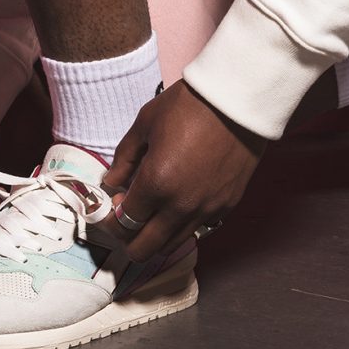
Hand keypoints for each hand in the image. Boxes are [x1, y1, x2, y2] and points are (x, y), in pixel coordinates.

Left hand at [103, 81, 266, 261]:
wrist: (238, 101)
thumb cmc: (188, 106)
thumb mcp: (145, 124)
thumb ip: (124, 158)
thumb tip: (111, 182)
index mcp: (156, 183)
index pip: (123, 223)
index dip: (111, 220)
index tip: (113, 206)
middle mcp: (181, 205)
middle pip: (145, 248)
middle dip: (128, 239)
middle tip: (126, 219)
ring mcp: (207, 209)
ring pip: (172, 244)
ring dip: (156, 236)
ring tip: (152, 213)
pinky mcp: (227, 206)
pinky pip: (198, 228)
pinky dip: (183, 224)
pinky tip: (180, 202)